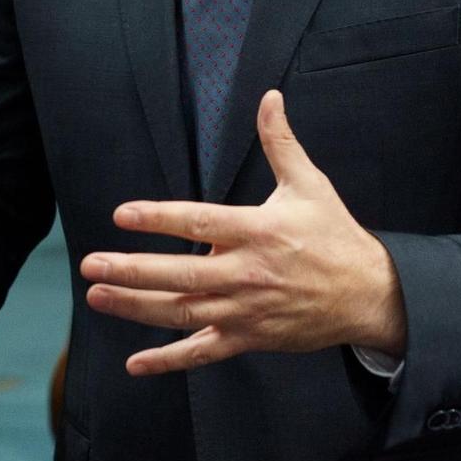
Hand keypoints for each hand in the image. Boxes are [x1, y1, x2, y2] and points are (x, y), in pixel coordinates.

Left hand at [80, 90, 405, 373]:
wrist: (370, 295)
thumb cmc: (335, 236)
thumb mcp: (309, 184)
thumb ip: (280, 142)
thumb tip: (269, 97)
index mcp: (258, 231)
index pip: (199, 222)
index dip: (158, 218)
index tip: (122, 215)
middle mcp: (247, 272)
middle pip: (180, 273)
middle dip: (132, 270)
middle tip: (90, 263)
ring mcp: (245, 309)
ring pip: (183, 312)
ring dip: (136, 307)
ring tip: (98, 295)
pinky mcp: (249, 337)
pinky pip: (203, 352)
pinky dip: (169, 360)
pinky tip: (135, 363)